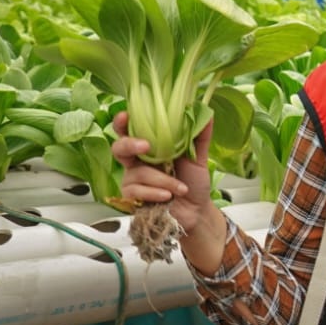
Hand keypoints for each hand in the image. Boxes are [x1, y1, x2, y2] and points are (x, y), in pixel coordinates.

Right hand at [112, 112, 213, 232]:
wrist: (196, 210)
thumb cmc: (193, 183)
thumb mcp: (198, 158)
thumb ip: (199, 136)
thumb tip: (206, 113)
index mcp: (151, 148)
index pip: (130, 130)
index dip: (122, 122)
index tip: (126, 115)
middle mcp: (138, 161)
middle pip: (119, 148)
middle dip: (130, 144)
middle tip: (146, 146)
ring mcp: (132, 179)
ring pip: (137, 173)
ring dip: (163, 180)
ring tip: (180, 188)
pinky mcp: (132, 197)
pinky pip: (136, 191)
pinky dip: (155, 193)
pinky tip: (168, 196)